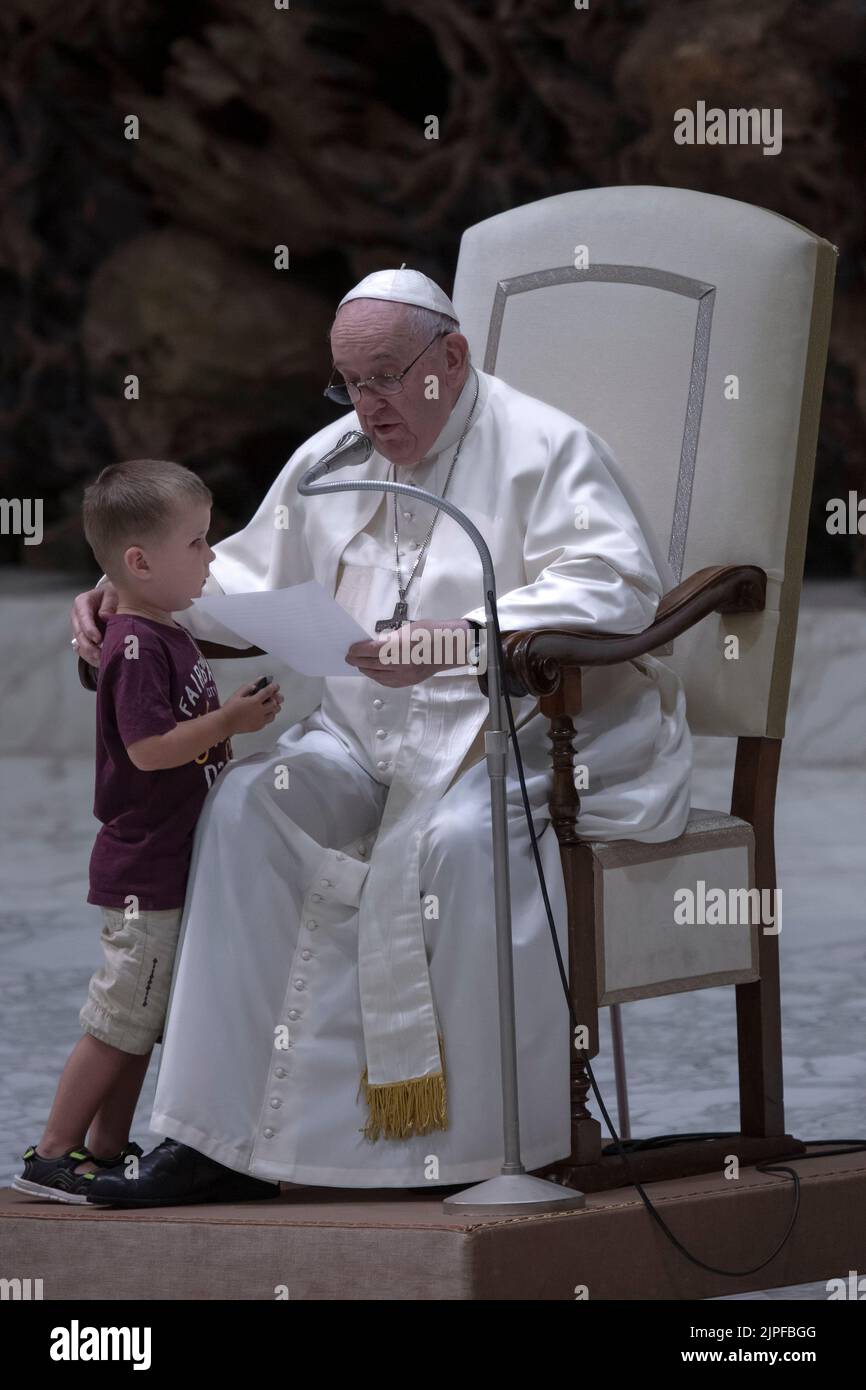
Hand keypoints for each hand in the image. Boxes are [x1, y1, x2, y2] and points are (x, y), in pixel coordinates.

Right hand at [71, 582, 118, 666]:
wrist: (109, 599)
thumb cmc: (112, 595)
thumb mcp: (112, 594)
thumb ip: (108, 603)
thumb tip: (104, 616)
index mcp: (81, 603)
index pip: (83, 618)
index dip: (90, 630)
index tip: (98, 640)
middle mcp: (76, 616)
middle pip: (79, 634)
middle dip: (90, 647)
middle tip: (102, 656)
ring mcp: (77, 628)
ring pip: (79, 644)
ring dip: (90, 655)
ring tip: (102, 662)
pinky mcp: (81, 637)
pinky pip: (82, 650)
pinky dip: (90, 657)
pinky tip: (100, 663)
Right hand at [223, 680, 283, 733]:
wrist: (225, 723)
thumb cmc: (229, 708)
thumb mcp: (237, 694)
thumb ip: (249, 687)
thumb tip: (259, 681)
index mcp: (254, 701)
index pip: (269, 691)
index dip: (274, 687)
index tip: (275, 685)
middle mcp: (259, 711)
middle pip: (275, 703)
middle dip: (277, 698)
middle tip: (274, 695)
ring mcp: (260, 720)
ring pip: (274, 713)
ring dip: (274, 708)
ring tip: (269, 705)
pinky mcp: (258, 727)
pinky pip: (268, 720)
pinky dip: (268, 715)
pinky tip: (264, 713)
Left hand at [344, 619, 472, 687]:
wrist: (452, 647)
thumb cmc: (431, 632)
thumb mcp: (408, 629)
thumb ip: (390, 639)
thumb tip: (374, 645)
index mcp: (401, 648)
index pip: (373, 651)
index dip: (359, 650)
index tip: (351, 649)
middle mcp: (402, 664)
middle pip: (373, 665)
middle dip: (359, 661)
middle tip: (349, 657)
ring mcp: (406, 676)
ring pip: (379, 676)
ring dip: (366, 670)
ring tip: (359, 664)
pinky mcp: (410, 682)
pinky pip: (388, 682)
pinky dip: (377, 677)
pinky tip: (373, 672)